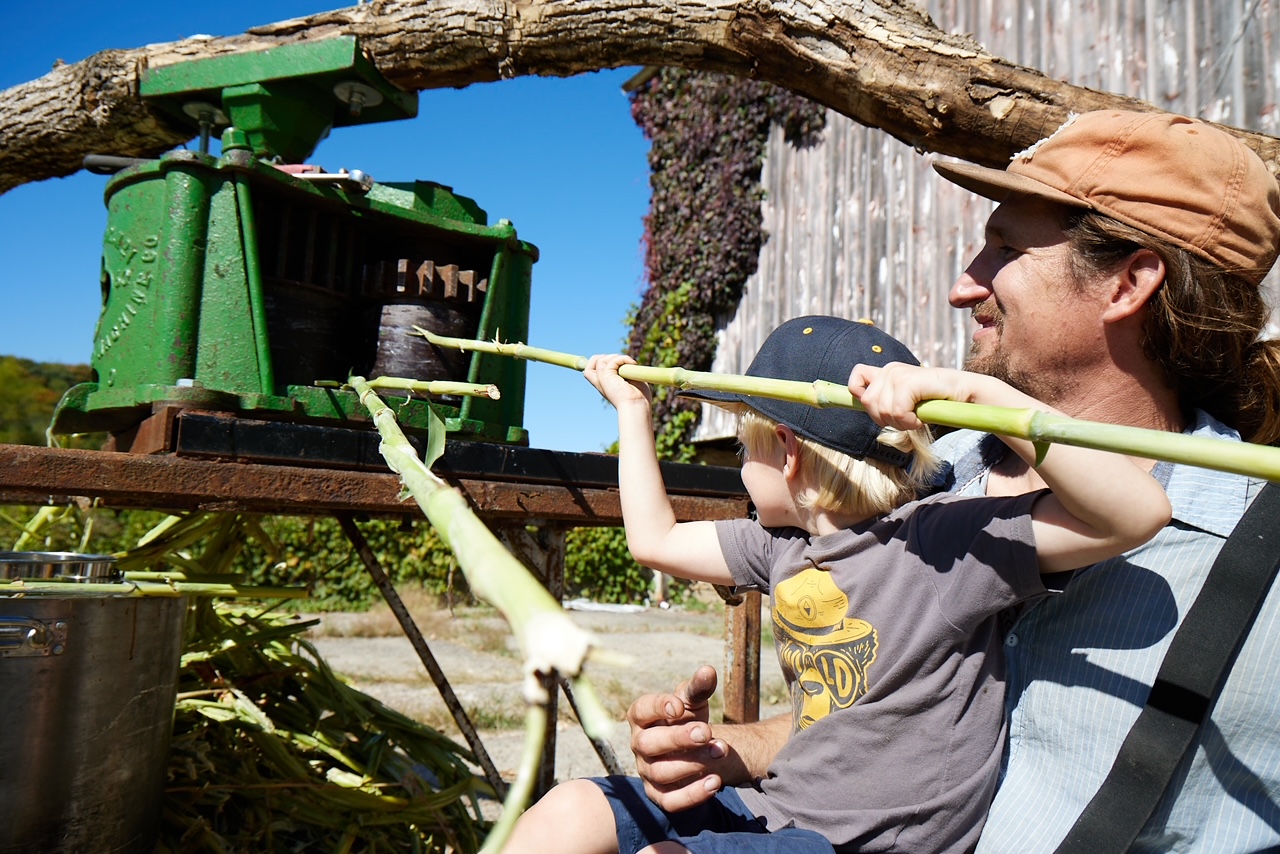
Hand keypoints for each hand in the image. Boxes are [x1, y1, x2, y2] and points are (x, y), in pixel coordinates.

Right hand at [583, 353, 651, 408]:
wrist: (636, 405)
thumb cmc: (638, 396)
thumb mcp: (631, 380)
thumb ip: (626, 370)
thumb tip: (629, 363)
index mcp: (605, 383)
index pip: (592, 369)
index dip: (597, 361)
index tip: (613, 360)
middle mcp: (601, 381)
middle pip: (593, 361)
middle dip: (608, 357)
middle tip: (623, 363)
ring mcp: (601, 378)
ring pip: (601, 359)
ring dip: (617, 358)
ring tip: (629, 366)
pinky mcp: (605, 376)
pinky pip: (613, 360)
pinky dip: (623, 359)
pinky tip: (632, 365)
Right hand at [627, 665, 728, 810]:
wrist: (697, 749)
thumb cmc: (689, 719)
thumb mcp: (694, 701)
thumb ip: (699, 688)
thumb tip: (708, 671)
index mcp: (642, 717)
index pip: (640, 710)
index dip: (657, 707)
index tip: (679, 706)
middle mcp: (639, 745)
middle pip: (648, 744)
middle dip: (678, 738)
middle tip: (706, 732)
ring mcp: (647, 772)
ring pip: (661, 773)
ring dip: (692, 763)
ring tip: (719, 752)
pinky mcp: (659, 795)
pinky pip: (670, 801)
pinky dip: (693, 794)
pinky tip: (715, 782)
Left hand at [849, 362, 975, 430]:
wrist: (965, 394)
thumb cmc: (936, 401)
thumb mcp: (905, 401)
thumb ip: (885, 401)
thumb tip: (865, 406)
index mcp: (886, 372)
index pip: (857, 377)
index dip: (857, 393)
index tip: (875, 408)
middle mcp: (889, 370)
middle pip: (867, 403)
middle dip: (885, 419)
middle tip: (907, 418)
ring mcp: (897, 374)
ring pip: (882, 410)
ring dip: (901, 422)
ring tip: (916, 416)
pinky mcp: (908, 381)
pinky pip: (897, 412)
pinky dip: (910, 421)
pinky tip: (922, 417)